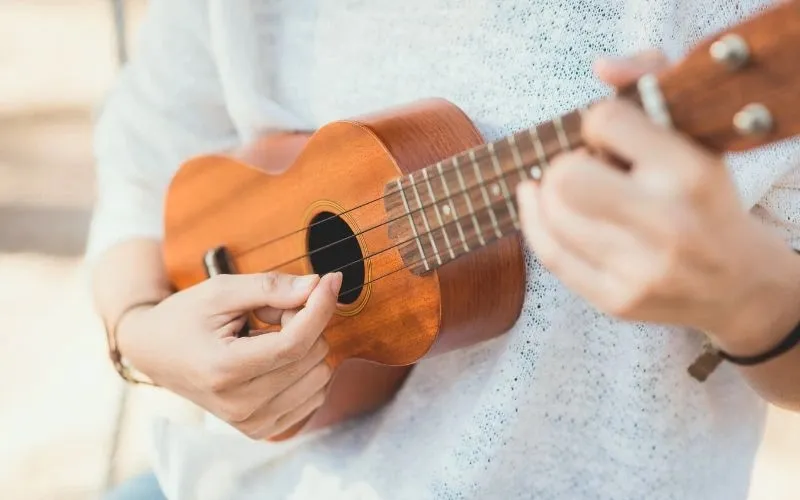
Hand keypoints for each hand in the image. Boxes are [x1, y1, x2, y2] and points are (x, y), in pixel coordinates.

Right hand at [116, 271, 342, 439]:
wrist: (155, 353)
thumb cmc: (186, 316)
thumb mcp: (221, 290)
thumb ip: (270, 287)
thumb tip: (318, 286)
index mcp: (224, 370)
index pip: (294, 343)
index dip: (320, 308)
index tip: (331, 282)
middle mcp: (239, 405)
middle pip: (311, 356)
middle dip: (303, 323)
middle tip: (270, 313)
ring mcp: (252, 422)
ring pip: (320, 375)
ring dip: (304, 347)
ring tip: (266, 337)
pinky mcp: (263, 429)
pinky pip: (315, 395)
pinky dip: (304, 369)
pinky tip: (274, 359)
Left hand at [516, 50, 799, 352]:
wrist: (738, 284)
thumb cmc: (706, 200)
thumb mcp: (695, 138)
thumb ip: (651, 83)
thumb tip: (602, 67)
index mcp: (690, 173)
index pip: (603, 122)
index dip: (597, 123)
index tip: (609, 136)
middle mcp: (667, 223)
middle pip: (566, 177)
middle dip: (564, 164)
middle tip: (582, 167)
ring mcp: (640, 268)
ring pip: (552, 216)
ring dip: (548, 193)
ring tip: (567, 188)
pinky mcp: (617, 300)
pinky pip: (550, 255)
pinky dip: (534, 221)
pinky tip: (536, 202)